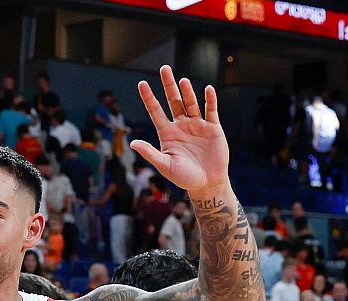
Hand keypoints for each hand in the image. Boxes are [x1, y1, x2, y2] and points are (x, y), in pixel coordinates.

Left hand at [128, 66, 229, 195]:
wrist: (207, 184)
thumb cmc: (184, 177)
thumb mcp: (165, 165)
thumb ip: (150, 153)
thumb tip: (133, 143)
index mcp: (167, 133)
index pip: (156, 111)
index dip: (149, 97)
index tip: (142, 84)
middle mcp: (181, 125)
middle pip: (174, 101)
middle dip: (169, 85)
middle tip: (164, 68)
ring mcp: (197, 125)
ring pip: (191, 103)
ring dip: (187, 92)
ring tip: (183, 80)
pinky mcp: (213, 128)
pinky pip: (211, 111)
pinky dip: (210, 100)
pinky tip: (207, 90)